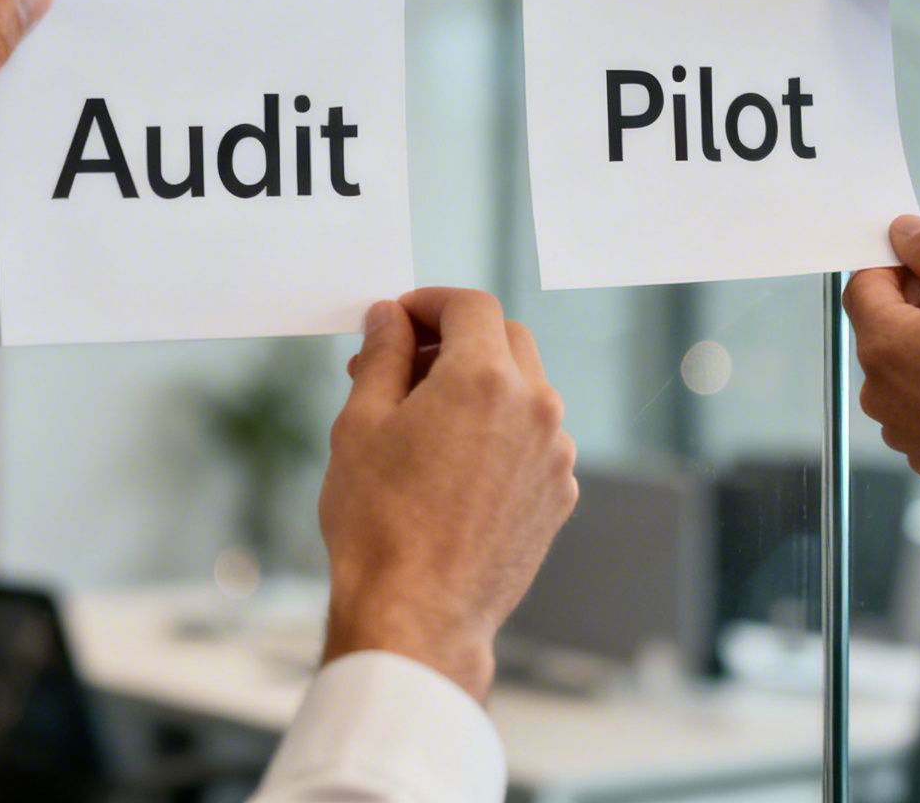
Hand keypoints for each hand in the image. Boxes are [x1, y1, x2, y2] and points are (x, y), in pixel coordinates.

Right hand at [319, 289, 577, 699]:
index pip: (470, 307)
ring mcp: (555, 454)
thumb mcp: (360, 424)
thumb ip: (382, 356)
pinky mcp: (559, 495)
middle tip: (399, 366)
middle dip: (454, 340)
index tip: (397, 319)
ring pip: (524, 390)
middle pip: (505, 340)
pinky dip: (499, 432)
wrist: (418, 616)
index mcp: (485, 379)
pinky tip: (452, 464)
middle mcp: (536, 408)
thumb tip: (391, 317)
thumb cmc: (378, 523)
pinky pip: (533, 440)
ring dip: (478, 386)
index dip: (429, 303)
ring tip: (420, 421)